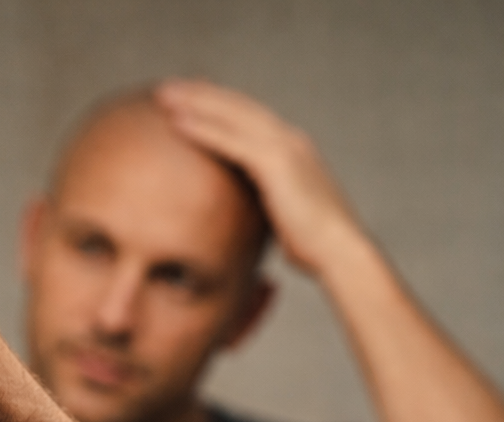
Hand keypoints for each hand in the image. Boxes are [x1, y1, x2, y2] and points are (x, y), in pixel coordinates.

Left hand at [155, 79, 367, 275]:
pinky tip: (177, 123)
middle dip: (202, 94)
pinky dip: (204, 130)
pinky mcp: (277, 164)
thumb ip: (266, 203)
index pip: (250, 117)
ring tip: (163, 96)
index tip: (189, 98)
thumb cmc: (315, 245)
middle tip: (167, 87)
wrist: (340, 252)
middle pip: (238, 107)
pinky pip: (232, 142)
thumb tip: (246, 215)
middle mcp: (290, 140)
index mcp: (293, 149)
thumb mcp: (285, 216)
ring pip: (233, 115)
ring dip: (196, 102)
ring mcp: (286, 148)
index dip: (219, 105)